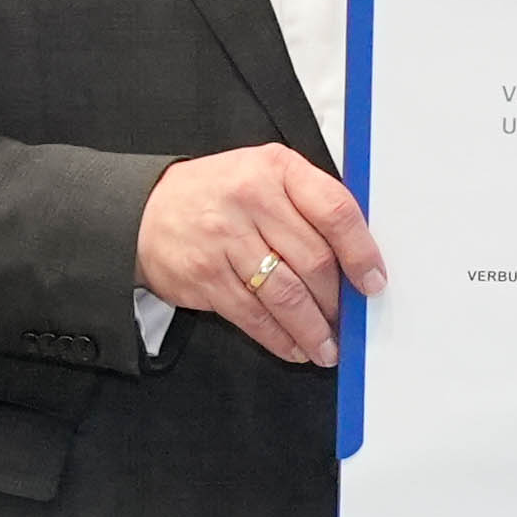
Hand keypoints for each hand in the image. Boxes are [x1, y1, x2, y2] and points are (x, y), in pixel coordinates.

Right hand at [137, 144, 380, 366]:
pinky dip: (279, 338)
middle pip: (314, 261)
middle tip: (348, 319)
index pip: (334, 210)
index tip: (374, 281)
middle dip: (337, 301)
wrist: (143, 210)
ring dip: (313, 329)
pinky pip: (254, 316)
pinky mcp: (206, 276)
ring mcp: (225, 239)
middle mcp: (251, 199)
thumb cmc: (217, 194)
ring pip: (286, 295)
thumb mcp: (264, 175)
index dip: (362, 252)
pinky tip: (294, 346)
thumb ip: (308, 205)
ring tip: (327, 346)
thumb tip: (357, 257)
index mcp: (276, 169)